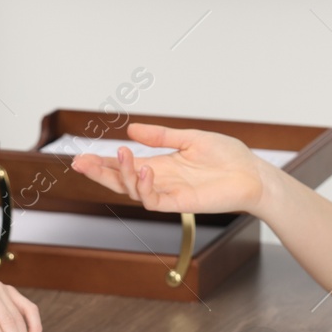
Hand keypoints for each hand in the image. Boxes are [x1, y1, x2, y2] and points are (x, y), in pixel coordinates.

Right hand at [68, 123, 267, 214]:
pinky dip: (144, 187)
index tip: (81, 157)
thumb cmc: (228, 157)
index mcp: (160, 165)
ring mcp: (168, 193)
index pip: (124, 166)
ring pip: (132, 191)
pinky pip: (154, 200)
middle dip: (98, 173)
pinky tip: (144, 169)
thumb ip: (161, 136)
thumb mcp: (190, 138)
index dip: (102, 163)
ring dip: (122, 174)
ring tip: (121, 154)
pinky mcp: (180, 203)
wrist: (252, 174)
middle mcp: (160, 181)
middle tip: (79, 163)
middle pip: (120, 181)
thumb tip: (132, 128)